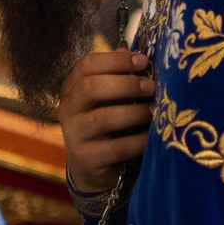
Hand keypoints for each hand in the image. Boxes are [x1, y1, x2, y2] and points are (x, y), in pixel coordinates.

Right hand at [59, 49, 155, 197]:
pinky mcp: (88, 159)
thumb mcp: (108, 99)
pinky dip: (138, 141)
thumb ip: (118, 77)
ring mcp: (75, 135)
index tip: (143, 61)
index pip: (87, 64)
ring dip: (134, 112)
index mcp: (73, 87)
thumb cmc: (105, 125)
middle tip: (151, 86)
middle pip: (91, 87)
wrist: (91, 168)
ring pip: (103, 118)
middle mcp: (69, 109)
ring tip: (154, 111)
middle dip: (125, 84)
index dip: (117, 60)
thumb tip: (138, 55)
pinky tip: (152, 136)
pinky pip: (116, 147)